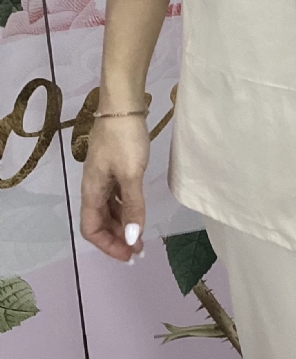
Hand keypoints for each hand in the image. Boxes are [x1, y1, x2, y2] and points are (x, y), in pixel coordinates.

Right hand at [80, 115, 149, 260]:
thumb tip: (132, 238)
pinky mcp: (113, 166)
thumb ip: (133, 206)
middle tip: (139, 249)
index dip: (108, 245)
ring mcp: (103, 176)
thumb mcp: (132, 174)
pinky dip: (126, 207)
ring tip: (141, 235)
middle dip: (117, 238)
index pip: (91, 229)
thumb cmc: (125, 139)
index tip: (129, 254)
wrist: (123, 104)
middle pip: (100, 222)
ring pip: (109, 209)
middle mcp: (93, 186)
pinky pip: (116, 196)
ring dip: (123, 224)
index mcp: (91, 191)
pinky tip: (138, 210)